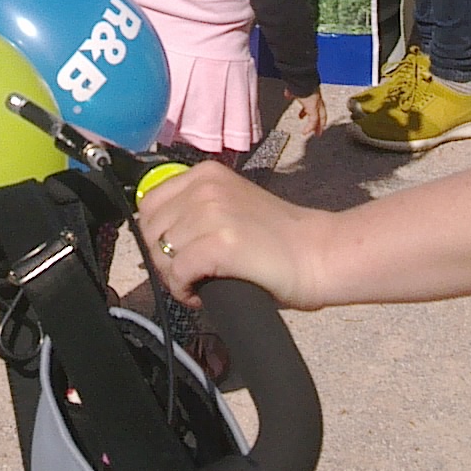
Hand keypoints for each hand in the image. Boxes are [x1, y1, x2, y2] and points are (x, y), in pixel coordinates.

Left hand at [138, 161, 325, 307]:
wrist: (320, 254)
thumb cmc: (280, 240)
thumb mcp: (231, 206)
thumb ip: (196, 211)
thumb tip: (158, 237)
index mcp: (207, 174)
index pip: (149, 203)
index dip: (156, 234)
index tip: (174, 252)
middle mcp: (205, 188)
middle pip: (151, 229)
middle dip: (163, 258)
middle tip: (188, 274)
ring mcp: (212, 213)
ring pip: (161, 252)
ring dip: (174, 277)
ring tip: (199, 284)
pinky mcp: (220, 244)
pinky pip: (178, 272)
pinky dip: (184, 290)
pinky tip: (202, 296)